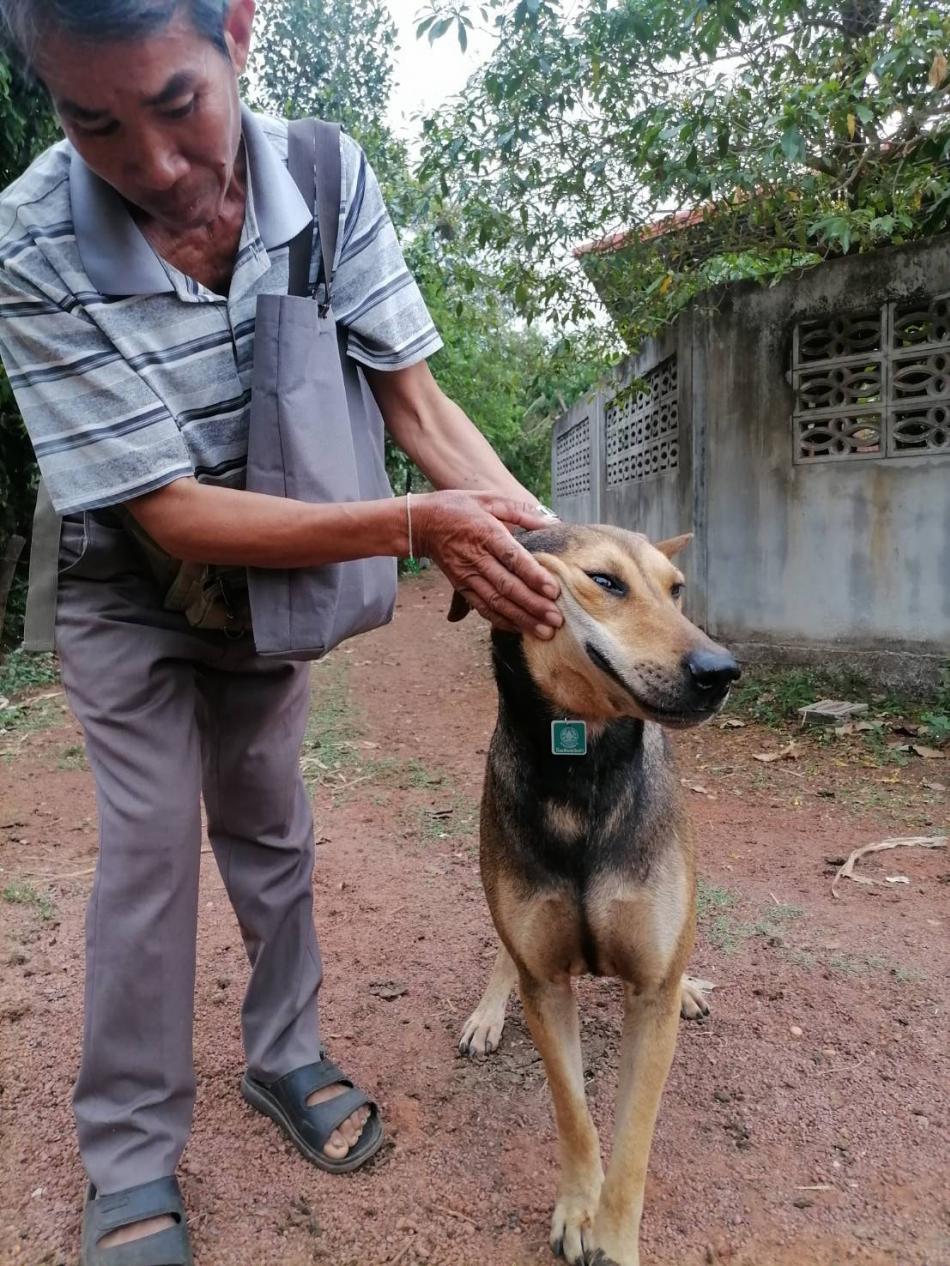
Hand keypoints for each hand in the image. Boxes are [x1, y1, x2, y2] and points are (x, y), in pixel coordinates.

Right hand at [410, 491, 562, 636]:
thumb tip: (552, 523)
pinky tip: (520, 629)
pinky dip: (502, 621)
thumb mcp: (489, 499)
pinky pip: (482, 608)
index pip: (513, 558)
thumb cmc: (459, 507)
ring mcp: (467, 575)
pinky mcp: (461, 587)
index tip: (553, 590)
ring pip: (496, 602)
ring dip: (521, 619)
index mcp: (486, 533)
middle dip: (533, 606)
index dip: (533, 576)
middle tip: (556, 619)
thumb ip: (521, 511)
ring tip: (544, 632)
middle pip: (507, 586)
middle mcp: (476, 558)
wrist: (421, 522)